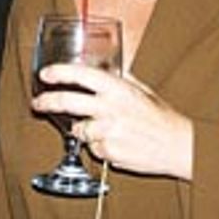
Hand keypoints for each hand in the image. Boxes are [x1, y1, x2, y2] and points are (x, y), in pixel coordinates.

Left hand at [32, 64, 193, 180]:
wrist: (179, 146)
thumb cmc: (159, 117)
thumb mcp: (141, 90)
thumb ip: (119, 78)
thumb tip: (101, 66)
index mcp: (118, 89)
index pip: (81, 75)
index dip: (59, 73)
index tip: (45, 74)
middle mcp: (110, 108)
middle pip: (67, 102)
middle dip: (47, 102)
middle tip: (38, 103)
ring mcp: (109, 131)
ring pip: (79, 129)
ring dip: (84, 130)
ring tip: (104, 129)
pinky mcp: (109, 152)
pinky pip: (92, 148)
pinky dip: (98, 146)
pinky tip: (115, 142)